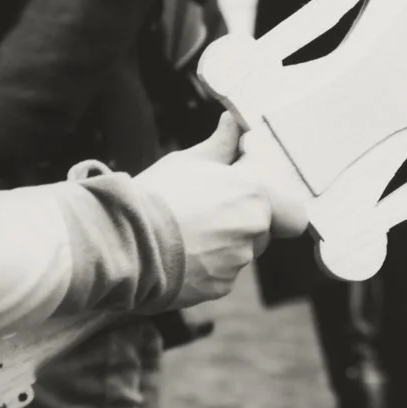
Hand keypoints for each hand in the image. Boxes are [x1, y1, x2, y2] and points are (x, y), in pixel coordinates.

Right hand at [134, 114, 309, 306]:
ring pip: (244, 248)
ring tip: (187, 230)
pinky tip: (181, 253)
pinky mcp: (220, 285)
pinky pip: (224, 272)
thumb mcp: (186, 163)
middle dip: (248, 214)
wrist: (120, 244)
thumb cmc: (154, 196)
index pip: (286, 193)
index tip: (245, 175)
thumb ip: (220, 145)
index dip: (269, 187)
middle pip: (266, 222)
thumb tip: (233, 121)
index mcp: (254, 190)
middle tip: (215, 206)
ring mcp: (238, 259)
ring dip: (226, 239)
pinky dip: (209, 263)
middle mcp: (255, 226)